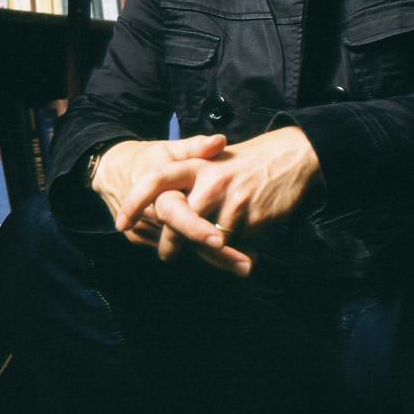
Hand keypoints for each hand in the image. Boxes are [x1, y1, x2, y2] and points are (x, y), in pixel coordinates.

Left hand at [116, 127, 321, 274]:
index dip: (135, 201)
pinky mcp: (252, 216)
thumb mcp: (215, 162)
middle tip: (166, 256)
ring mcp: (232, 199)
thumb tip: (161, 215)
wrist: (292, 156)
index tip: (121, 224)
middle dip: (170, 243)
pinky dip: (233, 248)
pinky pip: (232, 243)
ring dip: (205, 249)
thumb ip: (190, 183)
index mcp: (197, 164)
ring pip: (204, 238)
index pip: (155, 180)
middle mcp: (211, 179)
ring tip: (212, 249)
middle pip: (177, 219)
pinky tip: (243, 239)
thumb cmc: (247, 165)